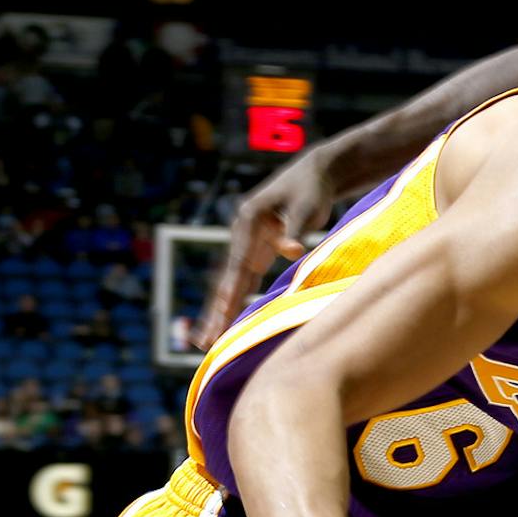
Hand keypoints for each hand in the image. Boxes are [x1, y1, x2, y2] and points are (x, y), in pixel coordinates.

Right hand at [195, 152, 334, 348]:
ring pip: (230, 283)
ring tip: (206, 341)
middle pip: (227, 277)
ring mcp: (247, 244)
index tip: (222, 312)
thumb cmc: (312, 190)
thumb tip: (290, 251)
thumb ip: (297, 230)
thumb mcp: (307, 207)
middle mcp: (241, 233)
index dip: (231, 289)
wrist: (313, 175)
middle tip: (204, 340)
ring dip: (220, 311)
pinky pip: (242, 281)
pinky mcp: (257, 252)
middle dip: (216, 310)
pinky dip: (235, 302)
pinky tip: (225, 323)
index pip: (238, 262)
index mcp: (248, 220)